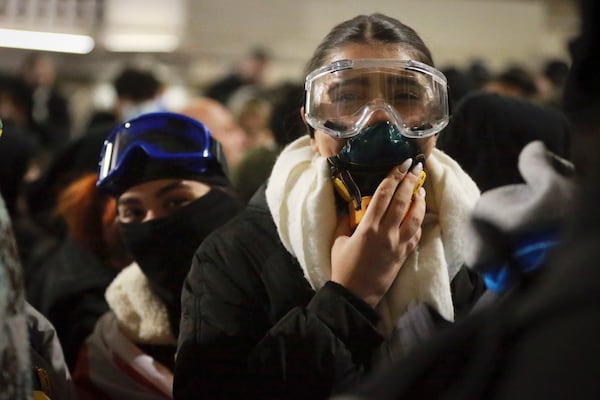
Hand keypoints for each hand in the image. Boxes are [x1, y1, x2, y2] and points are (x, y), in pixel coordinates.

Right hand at [330, 161, 425, 307]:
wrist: (356, 294)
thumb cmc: (343, 267)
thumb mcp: (338, 240)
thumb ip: (345, 220)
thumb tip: (350, 204)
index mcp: (367, 227)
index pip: (384, 195)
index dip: (393, 177)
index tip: (401, 164)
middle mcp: (386, 233)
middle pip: (402, 201)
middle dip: (410, 181)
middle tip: (415, 166)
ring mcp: (398, 245)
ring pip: (415, 217)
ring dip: (419, 201)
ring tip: (419, 189)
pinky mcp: (404, 255)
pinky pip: (416, 235)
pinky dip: (418, 222)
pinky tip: (418, 213)